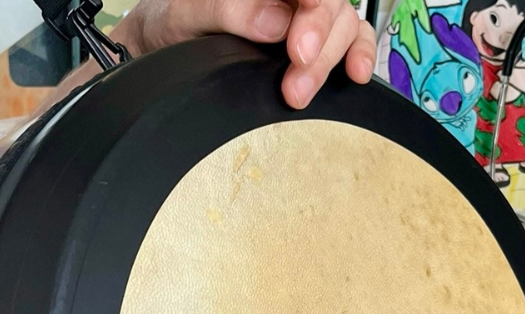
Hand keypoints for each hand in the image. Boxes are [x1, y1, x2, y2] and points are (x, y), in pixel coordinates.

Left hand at [122, 0, 376, 108]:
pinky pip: (351, 39)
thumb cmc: (174, 20)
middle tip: (296, 78)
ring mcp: (304, 14)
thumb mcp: (188, 12)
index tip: (298, 45)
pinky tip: (356, 74)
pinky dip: (359, 55)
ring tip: (299, 93)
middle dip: (318, 42)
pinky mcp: (314, 40)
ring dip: (329, 61)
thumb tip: (274, 21)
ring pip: (342, 23)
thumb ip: (229, 10)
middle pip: (327, 4)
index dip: (313, 10)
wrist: (164, 45)